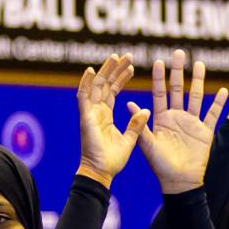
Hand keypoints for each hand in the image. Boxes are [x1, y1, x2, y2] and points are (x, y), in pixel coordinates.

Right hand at [76, 54, 148, 185]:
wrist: (101, 173)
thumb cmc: (113, 160)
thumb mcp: (131, 139)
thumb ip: (136, 124)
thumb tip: (145, 110)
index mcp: (106, 115)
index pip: (113, 91)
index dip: (121, 78)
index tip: (132, 67)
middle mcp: (96, 111)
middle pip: (105, 84)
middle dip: (115, 69)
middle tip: (127, 55)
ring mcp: (89, 114)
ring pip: (96, 86)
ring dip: (105, 70)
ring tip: (115, 56)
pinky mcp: (85, 118)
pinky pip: (83, 97)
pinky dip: (85, 83)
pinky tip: (90, 70)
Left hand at [126, 52, 228, 194]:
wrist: (179, 183)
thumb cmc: (160, 167)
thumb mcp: (147, 144)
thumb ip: (141, 124)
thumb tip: (128, 104)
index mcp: (161, 119)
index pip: (159, 93)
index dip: (159, 78)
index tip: (158, 61)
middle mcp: (176, 117)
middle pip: (178, 90)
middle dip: (178, 71)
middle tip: (179, 53)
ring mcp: (192, 123)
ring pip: (196, 97)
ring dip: (198, 81)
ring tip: (200, 64)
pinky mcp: (205, 132)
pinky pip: (213, 115)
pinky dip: (218, 103)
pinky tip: (223, 90)